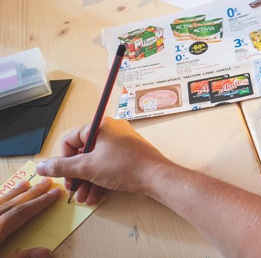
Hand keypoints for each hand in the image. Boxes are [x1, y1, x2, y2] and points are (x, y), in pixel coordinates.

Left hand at [0, 177, 60, 254]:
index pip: (21, 212)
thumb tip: (47, 252)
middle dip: (31, 193)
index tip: (55, 193)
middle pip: (12, 204)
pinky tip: (3, 198)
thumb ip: (22, 257)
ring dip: (14, 193)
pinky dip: (0, 200)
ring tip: (25, 183)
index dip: (40, 202)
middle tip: (46, 181)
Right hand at [37, 117, 170, 203]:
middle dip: (76, 174)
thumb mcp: (87, 167)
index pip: (72, 139)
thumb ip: (62, 167)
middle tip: (73, 189)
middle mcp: (111, 131)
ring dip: (87, 181)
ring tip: (84, 198)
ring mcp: (121, 143)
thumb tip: (42, 166)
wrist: (155, 177)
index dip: (65, 159)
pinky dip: (100, 180)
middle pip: (83, 152)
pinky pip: (108, 166)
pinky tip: (95, 196)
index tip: (65, 174)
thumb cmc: (124, 166)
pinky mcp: (128, 156)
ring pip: (95, 162)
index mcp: (101, 126)